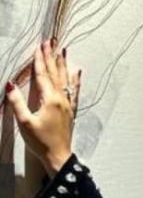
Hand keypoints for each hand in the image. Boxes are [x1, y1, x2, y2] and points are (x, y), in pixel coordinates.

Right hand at [4, 37, 81, 172]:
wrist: (58, 157)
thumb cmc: (40, 141)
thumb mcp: (25, 122)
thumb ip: (17, 103)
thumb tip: (10, 84)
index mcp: (50, 100)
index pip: (43, 75)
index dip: (39, 60)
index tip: (39, 45)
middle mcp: (61, 99)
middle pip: (55, 74)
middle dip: (51, 57)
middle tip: (50, 41)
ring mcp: (68, 105)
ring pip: (66, 80)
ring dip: (63, 64)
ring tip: (64, 50)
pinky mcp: (70, 112)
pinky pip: (75, 92)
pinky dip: (76, 80)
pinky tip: (78, 72)